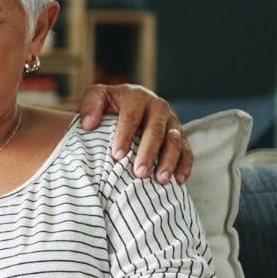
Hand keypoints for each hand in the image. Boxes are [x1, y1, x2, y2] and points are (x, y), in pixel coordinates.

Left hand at [77, 83, 191, 184]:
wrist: (129, 104)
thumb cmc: (109, 105)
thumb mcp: (97, 97)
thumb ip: (89, 105)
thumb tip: (89, 124)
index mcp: (137, 97)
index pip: (131, 117)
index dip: (125, 136)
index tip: (117, 156)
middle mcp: (158, 107)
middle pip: (156, 131)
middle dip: (148, 153)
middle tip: (139, 173)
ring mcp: (172, 121)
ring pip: (175, 141)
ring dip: (169, 161)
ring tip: (160, 180)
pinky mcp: (181, 135)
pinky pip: (187, 150)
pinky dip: (184, 165)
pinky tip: (178, 181)